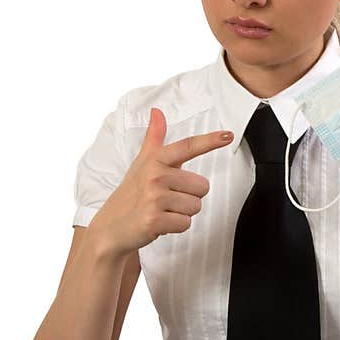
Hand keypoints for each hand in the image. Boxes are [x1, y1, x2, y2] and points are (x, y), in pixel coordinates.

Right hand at [87, 107, 233, 256]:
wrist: (111, 227)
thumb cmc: (131, 193)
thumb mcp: (142, 162)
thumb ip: (153, 138)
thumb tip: (157, 112)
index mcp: (155, 160)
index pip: (187, 146)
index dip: (209, 140)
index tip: (227, 135)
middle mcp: (155, 175)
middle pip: (202, 186)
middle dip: (189, 197)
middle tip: (167, 199)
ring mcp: (154, 197)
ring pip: (195, 206)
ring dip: (182, 213)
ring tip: (162, 210)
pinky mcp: (154, 219)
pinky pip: (185, 223)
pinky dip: (175, 227)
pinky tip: (160, 222)